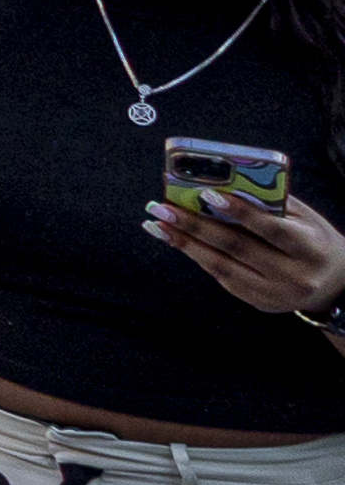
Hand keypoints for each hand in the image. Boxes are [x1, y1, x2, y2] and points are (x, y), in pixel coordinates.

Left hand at [147, 186, 344, 320]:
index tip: (206, 194)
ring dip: (184, 244)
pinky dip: (197, 256)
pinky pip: (222, 277)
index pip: (271, 229)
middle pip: (237, 248)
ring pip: (222, 267)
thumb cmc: (313, 239)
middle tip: (161, 207)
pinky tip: (176, 240)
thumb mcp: (305, 219)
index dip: (240, 212)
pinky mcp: (259, 302)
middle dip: (194, 226)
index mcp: (310, 248)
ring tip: (156, 224)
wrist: (334, 285)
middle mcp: (294, 275)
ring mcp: (275, 294)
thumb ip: (270, 203)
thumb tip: (223, 182)